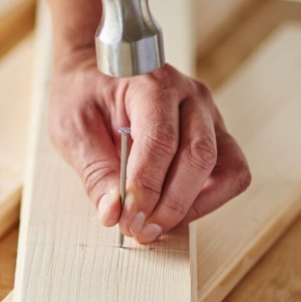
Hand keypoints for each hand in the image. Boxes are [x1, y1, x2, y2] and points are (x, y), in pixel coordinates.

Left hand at [49, 49, 250, 241]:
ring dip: (192, 206)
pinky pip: (228, 175)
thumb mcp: (72, 129)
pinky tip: (170, 210)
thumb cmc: (83, 94)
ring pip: (224, 169)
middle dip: (170, 204)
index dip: (146, 187)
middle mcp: (191, 96)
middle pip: (199, 156)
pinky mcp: (215, 137)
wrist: (96, 70)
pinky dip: (205, 201)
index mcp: (153, 83)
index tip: (127, 220)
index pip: (161, 139)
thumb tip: (113, 213)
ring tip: (155, 225)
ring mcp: (208, 116)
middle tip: (139, 230)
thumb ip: (95, 172)